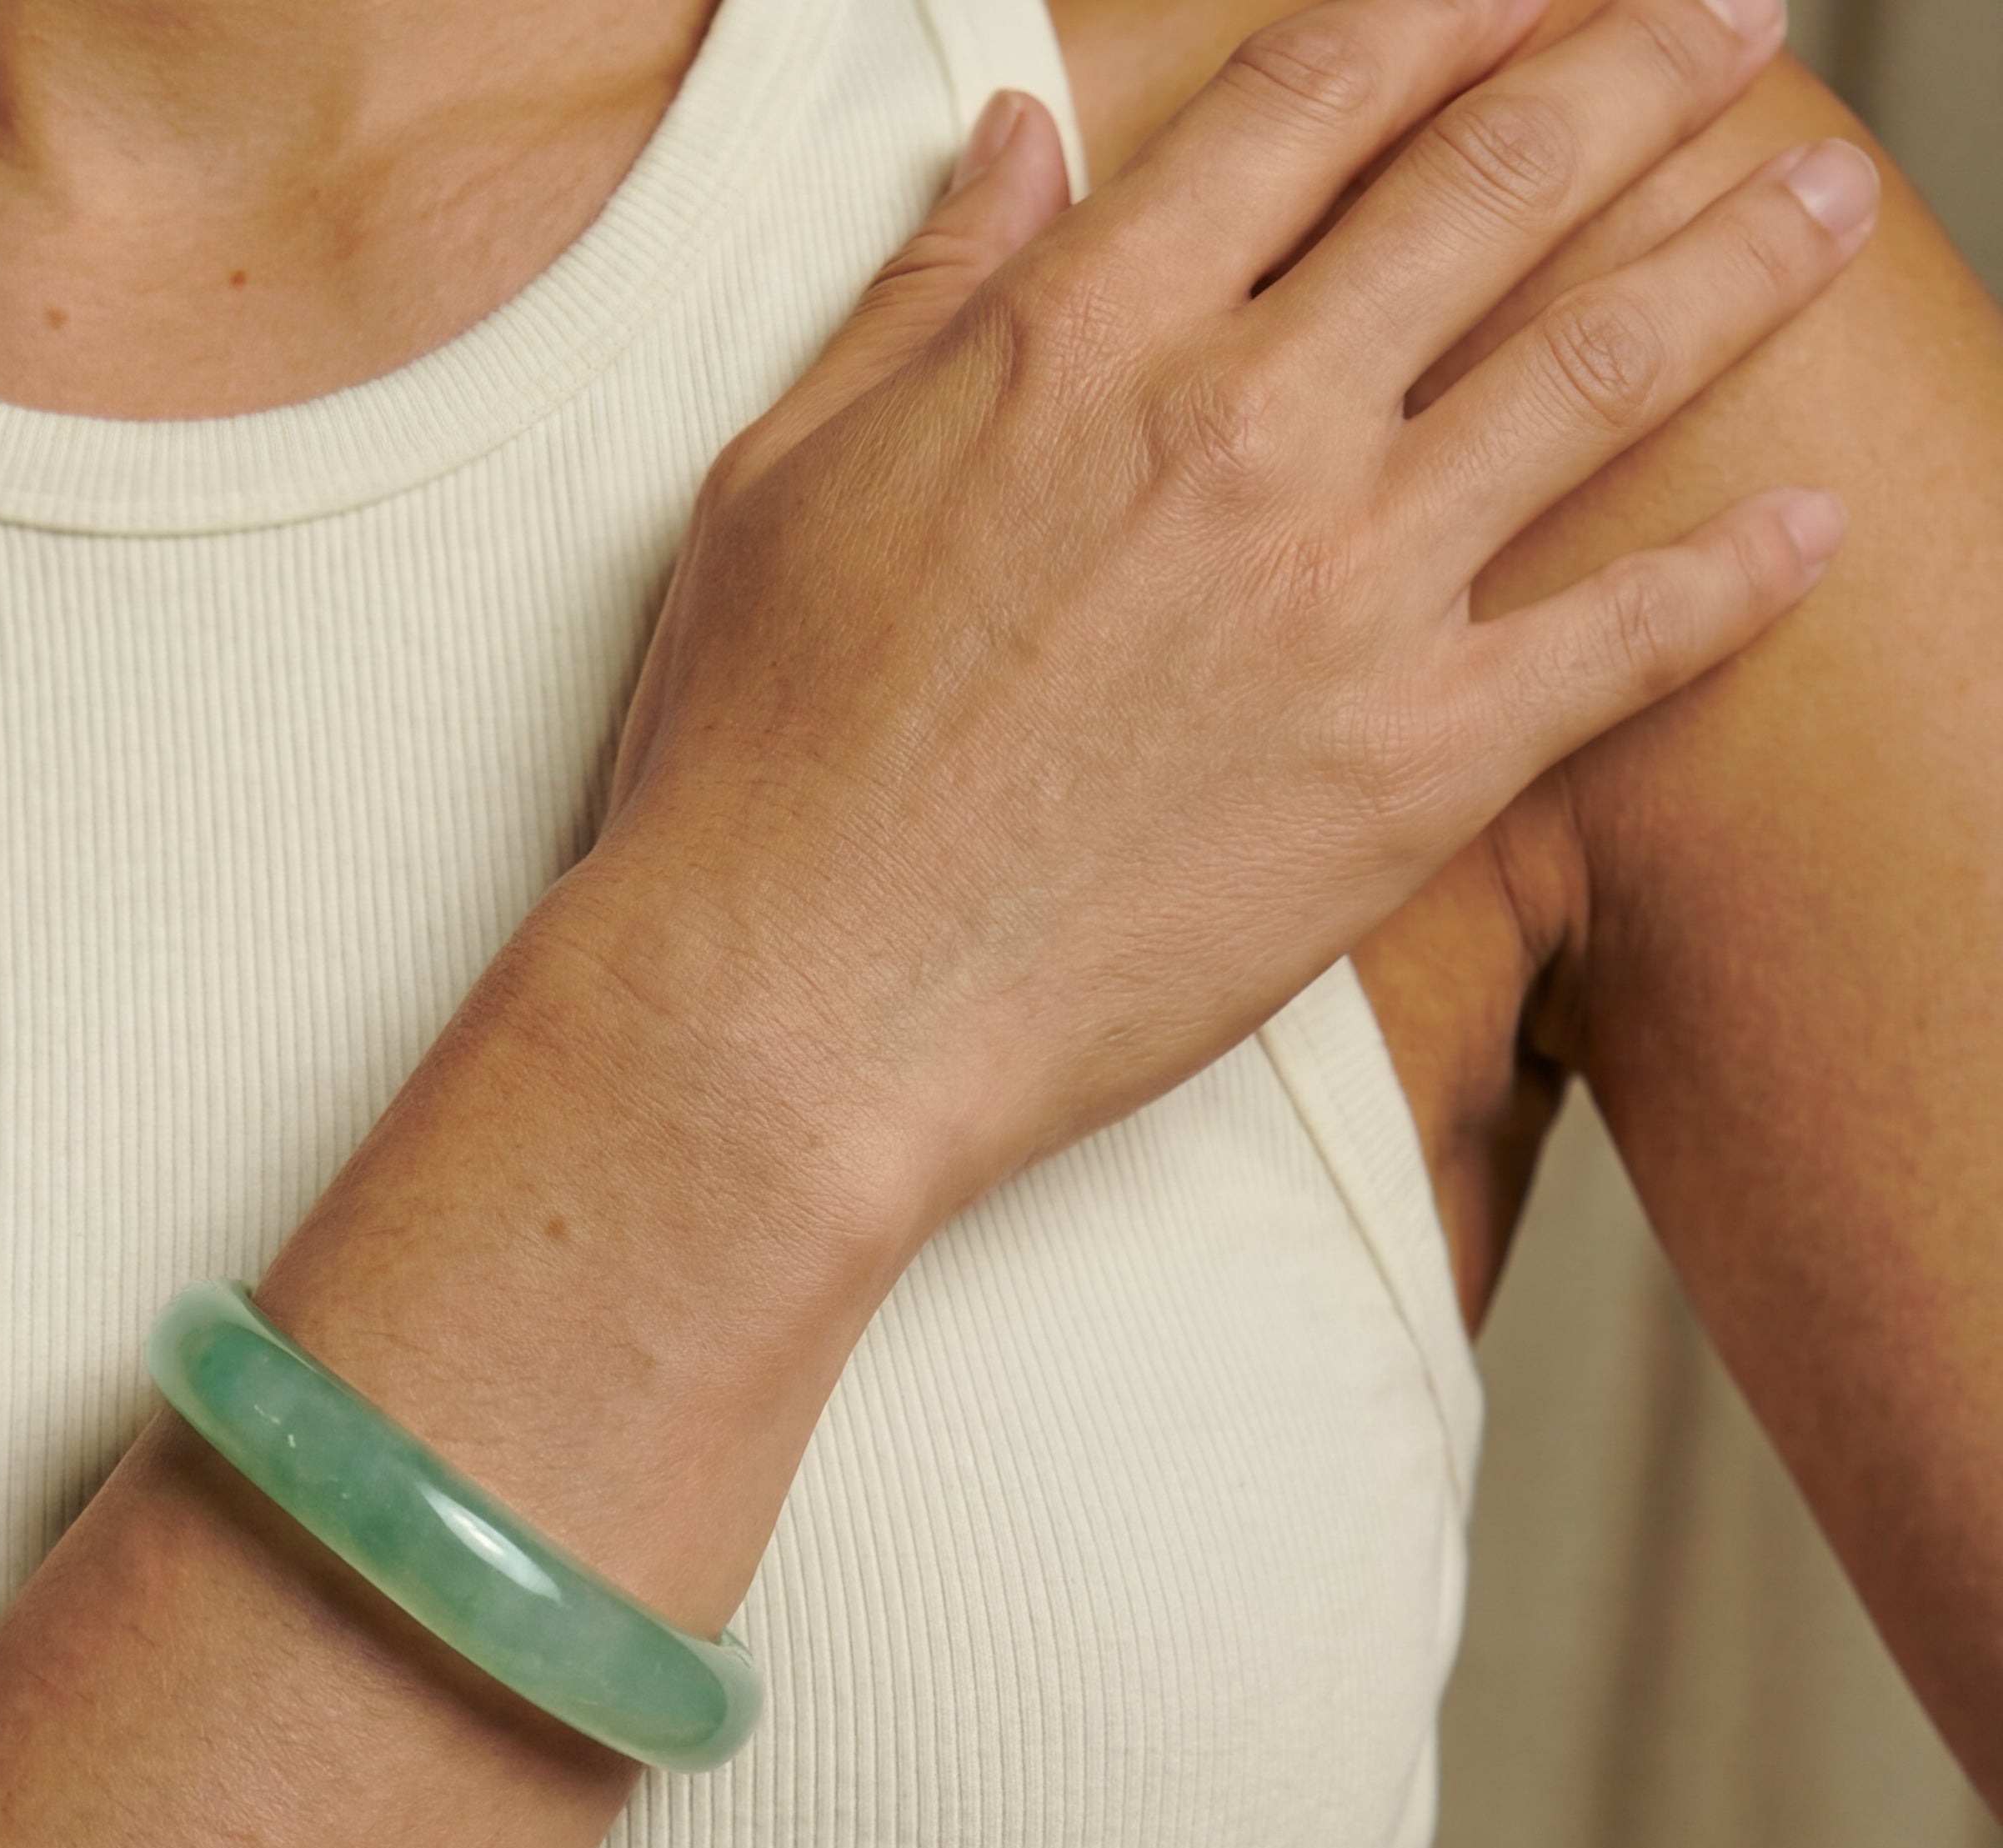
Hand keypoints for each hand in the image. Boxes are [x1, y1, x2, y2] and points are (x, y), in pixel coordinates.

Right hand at [592, 0, 1869, 1229]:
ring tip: (1830, 198)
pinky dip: (1739, 572)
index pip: (1313, 102)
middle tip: (1741, 29)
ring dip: (1745, 258)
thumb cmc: (755, 761)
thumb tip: (1018, 140)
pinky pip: (1628, 639)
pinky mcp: (1412, 766)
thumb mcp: (782, 479)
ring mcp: (1344, 594)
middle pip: (1499, 187)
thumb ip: (925, 298)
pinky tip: (1812, 524)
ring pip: (1604, 368)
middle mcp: (1244, 427)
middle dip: (1645, 77)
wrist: (794, 1009)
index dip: (1446, 14)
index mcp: (1085, 337)